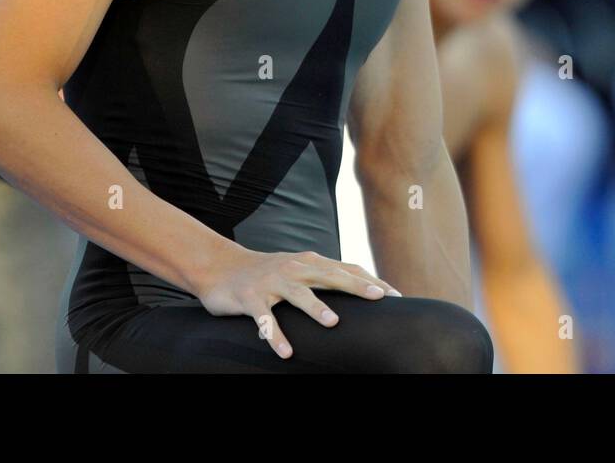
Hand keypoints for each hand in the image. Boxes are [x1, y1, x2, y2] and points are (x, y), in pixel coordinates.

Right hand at [193, 244, 400, 358]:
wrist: (219, 266)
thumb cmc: (267, 272)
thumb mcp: (297, 268)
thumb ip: (324, 276)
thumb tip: (360, 288)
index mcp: (309, 262)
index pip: (346, 268)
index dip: (370, 280)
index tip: (394, 295)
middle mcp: (293, 269)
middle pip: (329, 276)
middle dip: (355, 286)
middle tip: (378, 298)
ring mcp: (271, 282)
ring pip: (297, 294)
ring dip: (315, 307)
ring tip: (333, 322)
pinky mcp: (250, 297)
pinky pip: (264, 318)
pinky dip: (274, 335)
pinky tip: (285, 352)